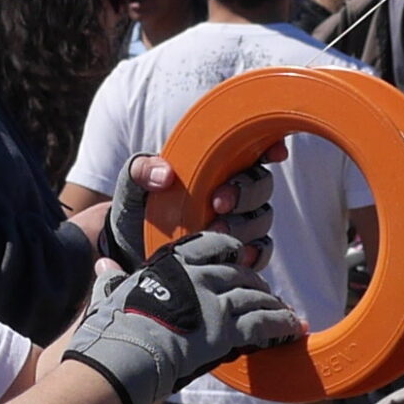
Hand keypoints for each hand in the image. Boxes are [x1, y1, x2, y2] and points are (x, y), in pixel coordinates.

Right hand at [62, 232, 302, 403]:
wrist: (120, 358)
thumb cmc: (108, 331)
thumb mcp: (107, 295)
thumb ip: (111, 279)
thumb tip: (103, 265)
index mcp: (171, 264)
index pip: (210, 245)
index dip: (229, 250)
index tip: (238, 258)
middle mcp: (197, 276)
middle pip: (239, 274)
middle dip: (255, 284)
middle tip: (265, 294)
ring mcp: (214, 302)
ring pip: (256, 297)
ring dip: (273, 305)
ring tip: (284, 314)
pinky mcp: (226, 330)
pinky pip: (263, 324)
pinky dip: (281, 326)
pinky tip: (293, 330)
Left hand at [77, 147, 281, 273]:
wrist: (130, 250)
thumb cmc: (138, 208)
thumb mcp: (132, 185)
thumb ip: (141, 170)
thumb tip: (165, 175)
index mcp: (216, 164)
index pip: (252, 149)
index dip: (270, 147)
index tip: (273, 153)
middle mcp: (236, 190)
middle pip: (261, 185)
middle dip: (244, 192)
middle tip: (218, 203)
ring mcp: (242, 221)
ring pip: (262, 218)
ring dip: (244, 224)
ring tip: (215, 230)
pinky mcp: (240, 251)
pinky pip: (261, 250)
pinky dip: (253, 252)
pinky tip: (237, 256)